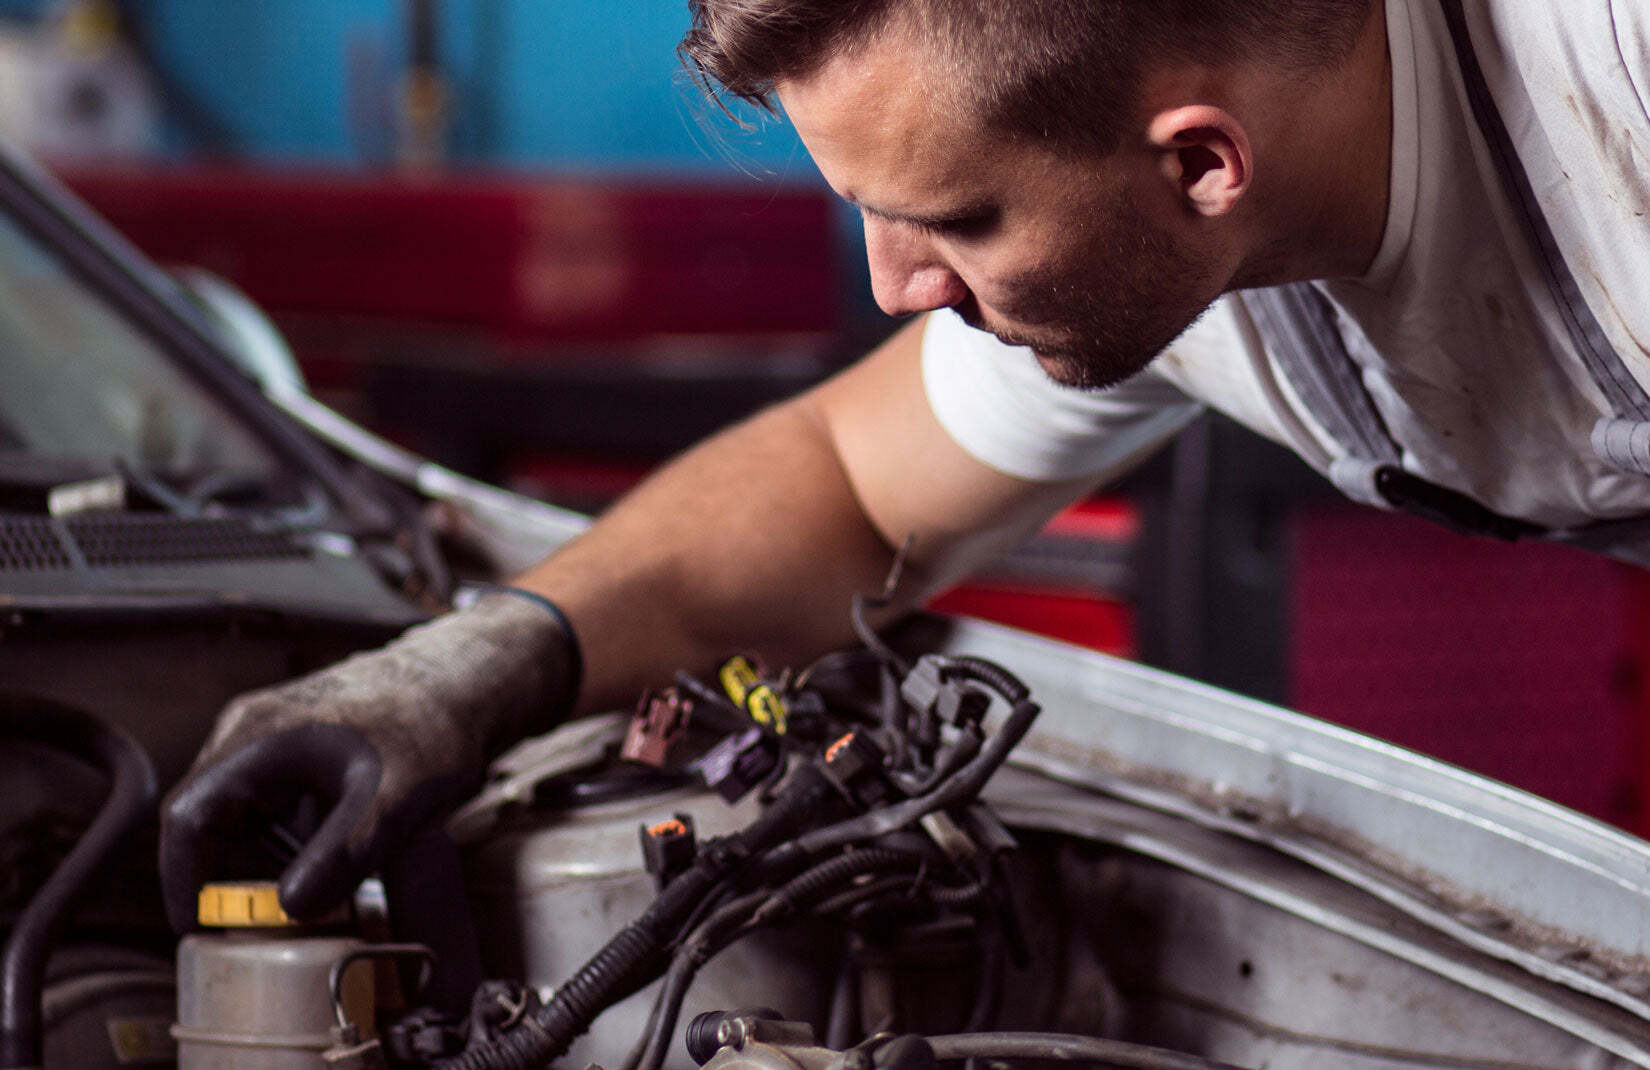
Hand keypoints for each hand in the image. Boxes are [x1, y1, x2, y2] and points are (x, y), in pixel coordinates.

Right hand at [158, 591, 578, 931]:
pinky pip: (271, 802)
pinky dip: (289, 837)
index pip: (187, 817)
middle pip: (207, 819)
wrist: (465, 681)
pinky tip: (337, 848)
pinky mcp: (296, 747)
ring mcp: (270, 735)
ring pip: (241, 813)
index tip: (198, 925)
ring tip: (318, 881)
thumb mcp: (393, 799)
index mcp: (257, 736)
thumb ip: (343, 852)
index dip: (183, 878)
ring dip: (263, 857)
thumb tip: (292, 907)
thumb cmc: (432, 724)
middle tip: (264, 921)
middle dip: (226, 874)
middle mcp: (251, 731)